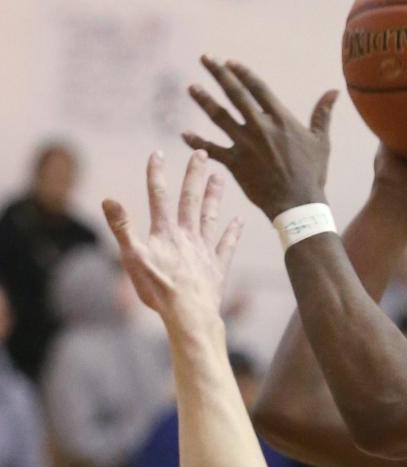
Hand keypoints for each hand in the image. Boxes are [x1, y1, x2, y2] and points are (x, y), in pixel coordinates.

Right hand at [103, 150, 242, 326]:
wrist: (189, 314)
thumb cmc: (158, 289)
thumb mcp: (132, 258)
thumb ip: (121, 227)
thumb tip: (108, 199)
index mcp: (165, 232)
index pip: (159, 195)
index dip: (157, 173)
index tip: (158, 152)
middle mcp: (187, 236)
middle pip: (190, 199)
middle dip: (194, 174)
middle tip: (201, 153)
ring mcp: (204, 250)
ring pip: (210, 216)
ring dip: (214, 196)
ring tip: (220, 177)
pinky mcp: (216, 267)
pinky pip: (226, 246)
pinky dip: (233, 232)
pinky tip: (239, 220)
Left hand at [185, 56, 336, 220]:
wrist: (299, 205)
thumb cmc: (312, 174)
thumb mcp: (321, 142)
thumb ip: (323, 114)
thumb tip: (334, 92)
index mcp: (280, 118)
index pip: (257, 88)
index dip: (242, 72)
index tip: (229, 62)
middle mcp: (260, 126)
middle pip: (234, 93)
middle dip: (218, 73)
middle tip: (204, 58)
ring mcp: (246, 144)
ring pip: (219, 116)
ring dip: (203, 100)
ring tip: (191, 87)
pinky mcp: (235, 163)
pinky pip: (212, 149)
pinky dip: (197, 142)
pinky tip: (185, 135)